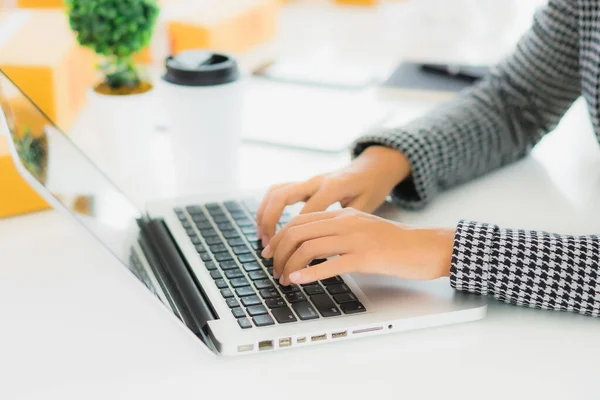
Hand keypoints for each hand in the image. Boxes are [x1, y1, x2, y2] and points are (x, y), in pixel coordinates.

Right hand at [256, 146, 410, 245]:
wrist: (374, 167)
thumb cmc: (372, 188)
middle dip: (269, 222)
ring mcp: (308, 181)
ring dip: (264, 214)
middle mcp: (316, 181)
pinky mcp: (305, 183)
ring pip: (276, 192)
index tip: (291, 258)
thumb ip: (346, 223)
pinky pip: (279, 191)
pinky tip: (266, 226)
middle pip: (281, 197)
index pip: (305, 213)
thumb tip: (328, 247)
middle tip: (268, 247)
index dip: (295, 237)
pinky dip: (268, 208)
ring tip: (263, 239)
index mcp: (332, 187)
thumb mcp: (366, 206)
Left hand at [261, 208, 454, 284]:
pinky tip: (298, 280)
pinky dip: (309, 273)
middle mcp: (346, 222)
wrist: (425, 247)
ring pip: (309, 247)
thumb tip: (310, 247)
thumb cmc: (394, 243)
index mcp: (343, 214)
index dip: (280, 237)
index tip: (271, 253)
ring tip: (284, 279)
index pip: (300, 220)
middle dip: (279, 252)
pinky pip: (330, 264)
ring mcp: (356, 238)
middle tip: (274, 269)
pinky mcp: (366, 257)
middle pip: (298, 232)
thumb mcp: (362, 229)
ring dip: (290, 264)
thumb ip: (338, 232)